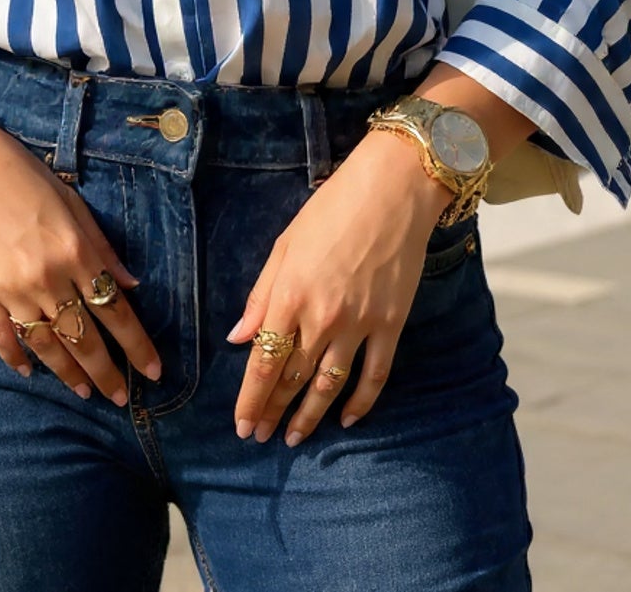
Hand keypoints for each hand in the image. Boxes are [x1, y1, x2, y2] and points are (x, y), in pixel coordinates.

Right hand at [0, 98, 163, 403]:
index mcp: (74, 251)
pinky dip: (16, 358)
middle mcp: (46, 279)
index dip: (137, 346)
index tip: (154, 372)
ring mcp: (10, 291)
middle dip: (107, 372)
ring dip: (68, 374)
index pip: (115, 311)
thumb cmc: (18, 170)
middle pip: (84, 339)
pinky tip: (29, 373)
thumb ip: (100, 245)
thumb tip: (129, 283)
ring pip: (47, 346)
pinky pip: (2, 337)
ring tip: (85, 393)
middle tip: (121, 397)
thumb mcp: (69, 199)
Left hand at [228, 129, 451, 444]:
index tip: (242, 426)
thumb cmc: (330, 210)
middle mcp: (322, 318)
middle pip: (293, 379)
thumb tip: (239, 338)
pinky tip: (347, 419)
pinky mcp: (390, 325)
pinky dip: (361, 403)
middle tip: (260, 437)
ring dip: (310, 416)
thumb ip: (261, 295)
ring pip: (330, 386)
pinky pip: (375, 376)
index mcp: (289, 296)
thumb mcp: (284, 245)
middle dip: (273, 411)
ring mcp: (359, 325)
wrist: (391, 192)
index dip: (251, 400)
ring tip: (295, 438)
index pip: (263, 363)